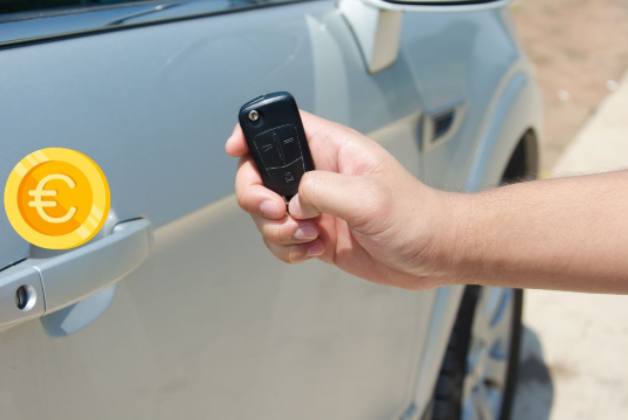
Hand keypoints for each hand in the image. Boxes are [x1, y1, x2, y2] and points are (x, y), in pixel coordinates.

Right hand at [225, 111, 455, 289]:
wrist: (433, 255)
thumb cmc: (416, 217)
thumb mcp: (369, 198)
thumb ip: (322, 190)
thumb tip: (293, 201)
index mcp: (331, 149)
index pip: (280, 126)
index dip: (251, 133)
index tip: (235, 150)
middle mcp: (317, 174)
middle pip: (258, 173)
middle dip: (256, 197)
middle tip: (279, 212)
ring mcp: (314, 205)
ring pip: (265, 213)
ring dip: (276, 231)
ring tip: (310, 236)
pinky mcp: (315, 233)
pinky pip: (280, 239)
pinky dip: (287, 249)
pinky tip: (314, 251)